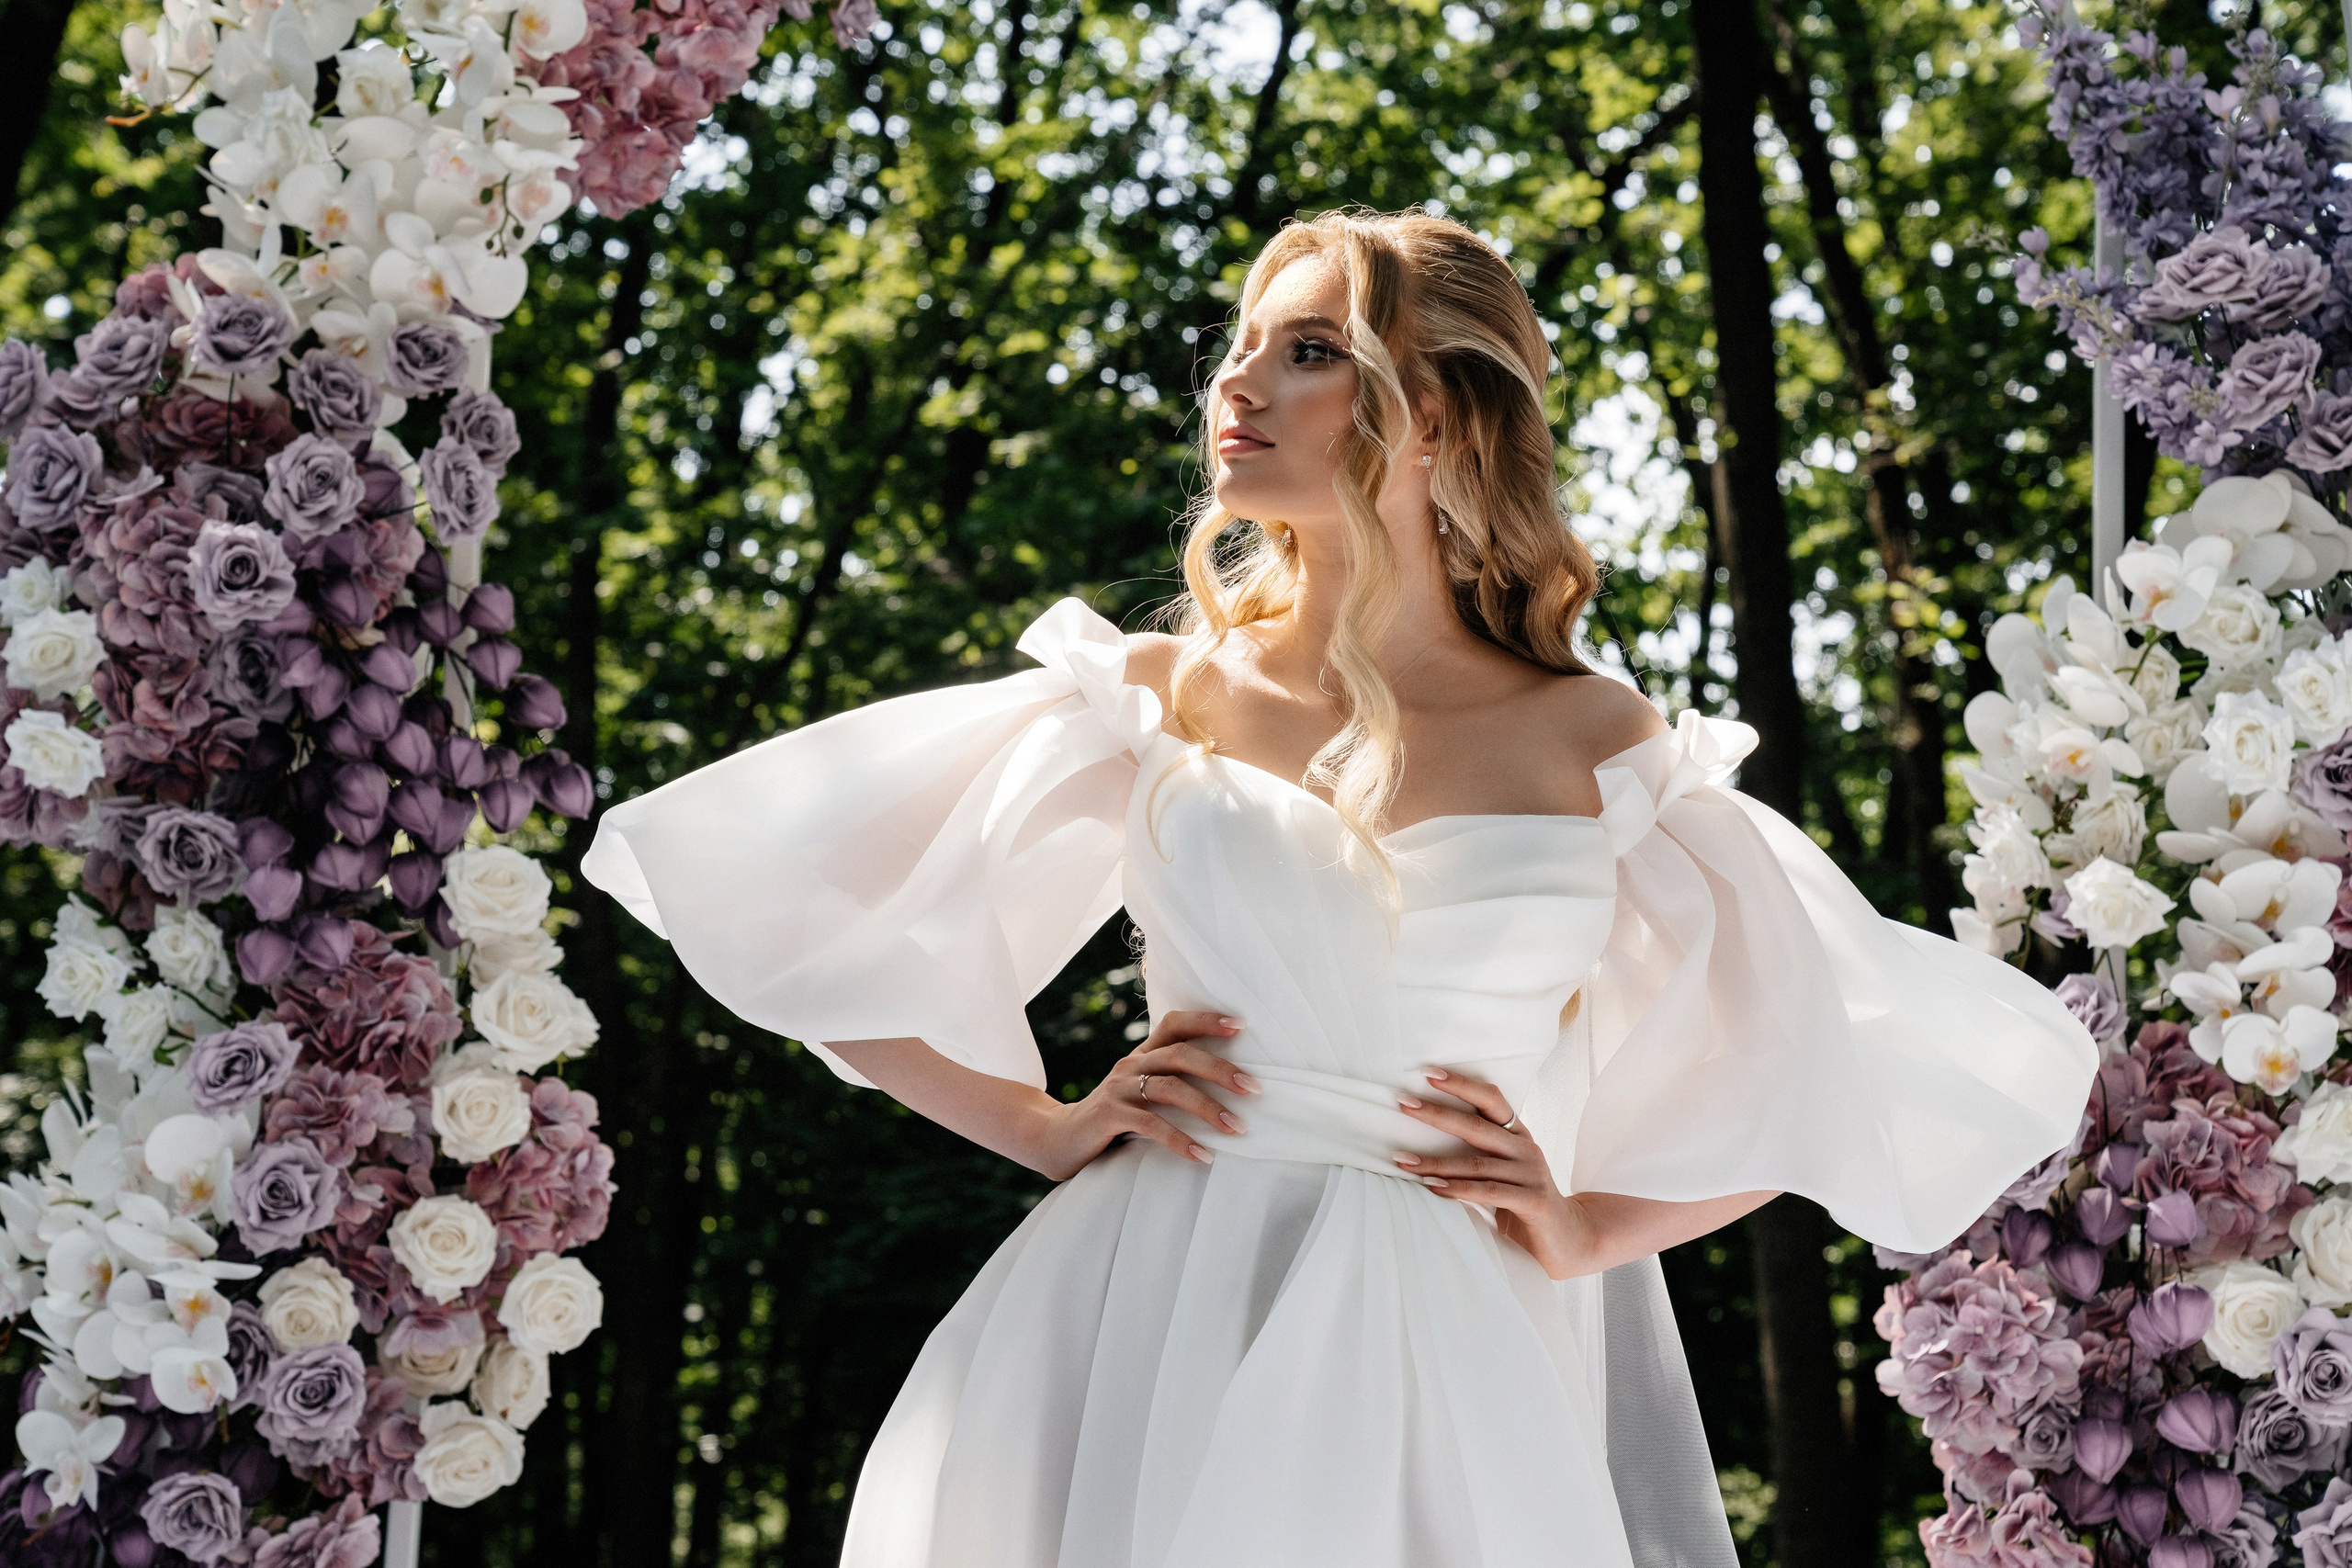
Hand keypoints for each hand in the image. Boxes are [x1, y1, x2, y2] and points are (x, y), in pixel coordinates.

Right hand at [1034, 1009, 1259, 1180]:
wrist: (1056, 1139)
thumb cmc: (1111, 1120)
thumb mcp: (1140, 1095)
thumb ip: (1170, 1085)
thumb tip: (1228, 1089)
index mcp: (1141, 1055)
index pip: (1174, 1023)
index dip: (1206, 1020)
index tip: (1242, 1025)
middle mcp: (1131, 1065)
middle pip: (1181, 1054)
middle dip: (1221, 1069)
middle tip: (1255, 1088)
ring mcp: (1118, 1089)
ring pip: (1170, 1088)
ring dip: (1208, 1108)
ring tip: (1237, 1128)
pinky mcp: (1109, 1116)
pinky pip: (1151, 1125)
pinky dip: (1180, 1140)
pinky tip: (1203, 1155)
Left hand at [1393, 1068, 1600, 1280]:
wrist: (1569, 1239)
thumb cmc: (1524, 1203)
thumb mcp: (1502, 1172)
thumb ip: (1477, 1154)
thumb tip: (1420, 1141)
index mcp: (1517, 1135)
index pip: (1491, 1099)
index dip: (1461, 1084)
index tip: (1427, 1073)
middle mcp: (1526, 1148)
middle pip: (1477, 1126)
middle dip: (1437, 1113)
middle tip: (1403, 1104)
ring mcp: (1532, 1174)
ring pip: (1476, 1163)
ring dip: (1435, 1161)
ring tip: (1403, 1161)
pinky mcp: (1535, 1201)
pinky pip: (1489, 1192)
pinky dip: (1458, 1190)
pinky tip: (1432, 1187)